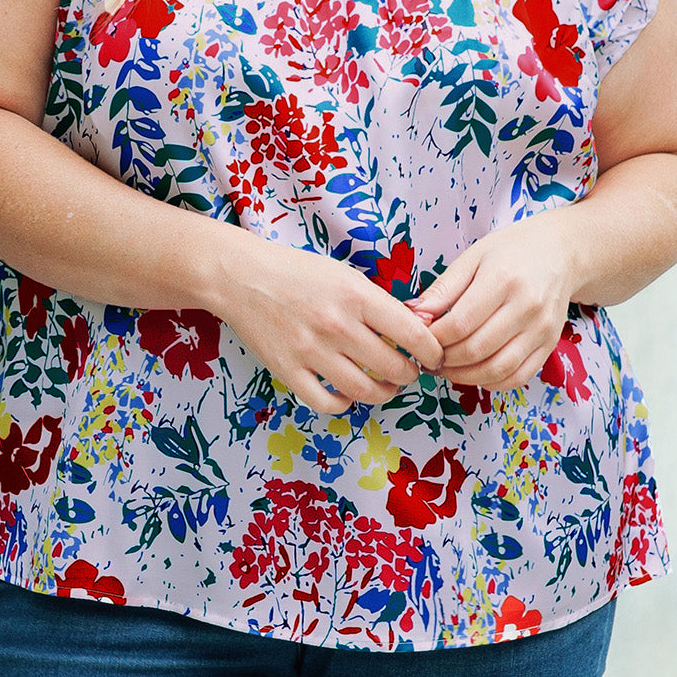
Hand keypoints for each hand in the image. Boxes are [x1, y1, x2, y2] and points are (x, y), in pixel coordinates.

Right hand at [211, 239, 444, 414]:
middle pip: (393, 368)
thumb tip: (416, 329)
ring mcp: (310, 351)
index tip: (434, 356)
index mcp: (356, 296)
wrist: (242, 277)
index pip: (412, 334)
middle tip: (410, 372)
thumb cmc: (298, 272)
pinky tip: (347, 394)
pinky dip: (344, 404)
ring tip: (386, 386)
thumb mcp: (345, 275)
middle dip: (410, 375)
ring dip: (384, 393)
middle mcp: (336, 325)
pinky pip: (326, 403)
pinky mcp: (287, 370)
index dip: (432, 351)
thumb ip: (378, 302)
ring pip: (364, 390)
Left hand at [410, 215, 575, 390]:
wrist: (560, 253)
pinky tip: (474, 374)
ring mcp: (542, 329)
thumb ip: (443, 289)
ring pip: (497, 369)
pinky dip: (492, 383)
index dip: (434, 338)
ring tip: (447, 369)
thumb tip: (414, 315)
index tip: (420, 339)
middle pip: (477, 349)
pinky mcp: (550, 344)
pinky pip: (518, 377)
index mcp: (502, 279)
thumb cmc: (511, 252)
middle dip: (446, 360)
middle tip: (429, 357)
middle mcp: (527, 306)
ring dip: (465, 377)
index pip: (459, 323)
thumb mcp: (472, 258)